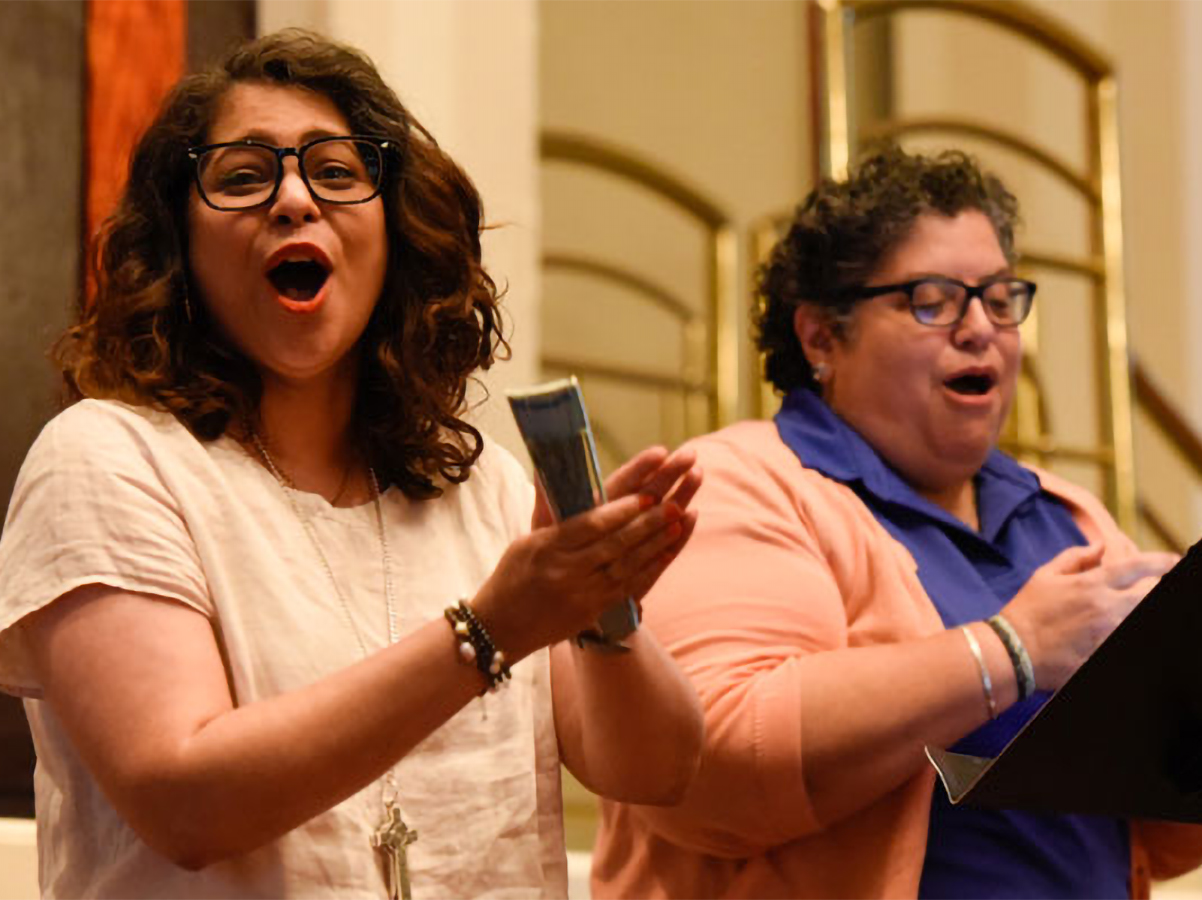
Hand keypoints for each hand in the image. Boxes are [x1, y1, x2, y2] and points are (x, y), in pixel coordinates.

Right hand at [475, 446, 701, 660]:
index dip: (621, 510)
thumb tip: (548, 466)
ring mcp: (581, 594)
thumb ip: (546, 508)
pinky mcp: (592, 611)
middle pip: (614, 544)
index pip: (590, 525)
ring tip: (679, 520)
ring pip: (627, 565)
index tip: (645, 494)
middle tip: (673, 502)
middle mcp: (566, 571)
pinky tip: (668, 551)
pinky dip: (651, 567)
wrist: (499, 628)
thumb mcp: (524, 540)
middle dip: (647, 522)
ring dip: (656, 542)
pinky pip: (628, 587)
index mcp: (547, 548)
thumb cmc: (511, 577)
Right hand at [1000, 545, 1176, 690]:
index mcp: (1090, 584)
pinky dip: (1120, 630)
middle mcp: (1104, 608)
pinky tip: (1108, 630)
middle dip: (1155, 588)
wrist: (1012, 651)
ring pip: (1137, 617)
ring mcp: (1106, 634)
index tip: (1173, 559)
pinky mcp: (1102, 654)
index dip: (1159, 561)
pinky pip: (1122, 640)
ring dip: (1133, 610)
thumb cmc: (1026, 610)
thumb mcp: (1044, 575)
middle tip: (1151, 587)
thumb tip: (1100, 547)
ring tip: (1121, 609)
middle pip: (1148, 595)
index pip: (1136, 567)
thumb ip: (1075, 557)